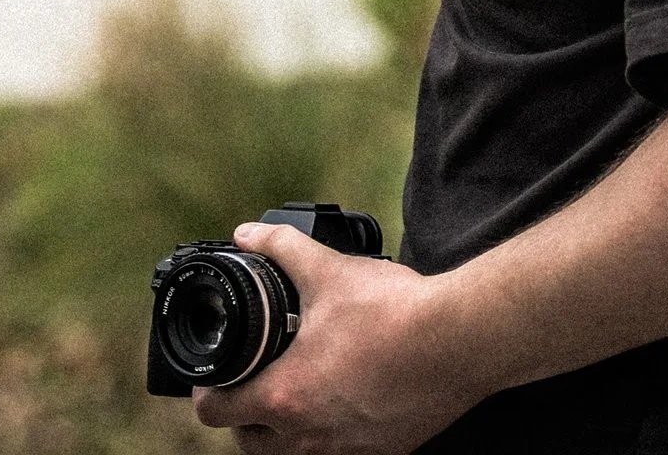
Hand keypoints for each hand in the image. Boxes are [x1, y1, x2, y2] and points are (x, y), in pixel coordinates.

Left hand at [191, 221, 490, 453]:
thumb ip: (281, 248)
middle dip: (244, 416)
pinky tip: (343, 404)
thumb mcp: (328, 271)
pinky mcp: (381, 453)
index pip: (216, 413)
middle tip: (254, 382)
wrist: (459, 343)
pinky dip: (329, 439)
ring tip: (297, 395)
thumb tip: (249, 234)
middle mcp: (308, 437)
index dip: (208, 392)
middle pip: (249, 445)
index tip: (217, 375)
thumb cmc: (393, 313)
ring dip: (284, 434)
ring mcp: (345, 452)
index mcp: (284, 397)